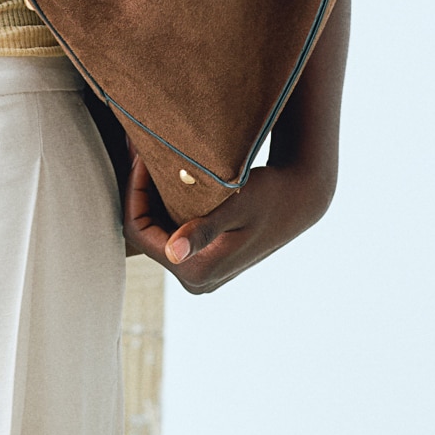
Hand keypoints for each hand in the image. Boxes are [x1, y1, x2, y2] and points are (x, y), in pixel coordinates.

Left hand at [123, 151, 333, 293]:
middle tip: (142, 154)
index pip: (139, 230)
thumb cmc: (269, 195)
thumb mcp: (235, 206)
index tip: (142, 157)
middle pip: (146, 234)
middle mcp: (196, 280)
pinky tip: (169, 179)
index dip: (135, 191)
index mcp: (197, 271)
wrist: (300, 199)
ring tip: (153, 161)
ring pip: (157, 233)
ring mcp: (201, 274)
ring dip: (152, 199)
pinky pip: (172, 235)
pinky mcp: (207, 263)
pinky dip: (166, 207)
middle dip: (141, 193)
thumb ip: (203, 229)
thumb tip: (174, 253)